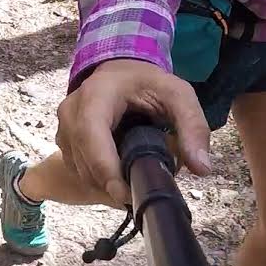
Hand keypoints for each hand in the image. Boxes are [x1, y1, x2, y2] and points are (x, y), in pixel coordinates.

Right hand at [56, 58, 211, 205]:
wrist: (120, 71)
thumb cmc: (148, 82)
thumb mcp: (178, 95)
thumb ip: (193, 127)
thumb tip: (202, 168)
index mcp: (96, 96)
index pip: (91, 139)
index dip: (108, 171)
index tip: (130, 194)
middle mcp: (71, 112)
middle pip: (86, 163)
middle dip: (114, 183)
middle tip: (143, 186)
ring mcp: (63, 128)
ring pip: (81, 172)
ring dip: (108, 183)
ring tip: (135, 171)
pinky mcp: (64, 142)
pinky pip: (79, 171)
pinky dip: (100, 178)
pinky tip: (121, 168)